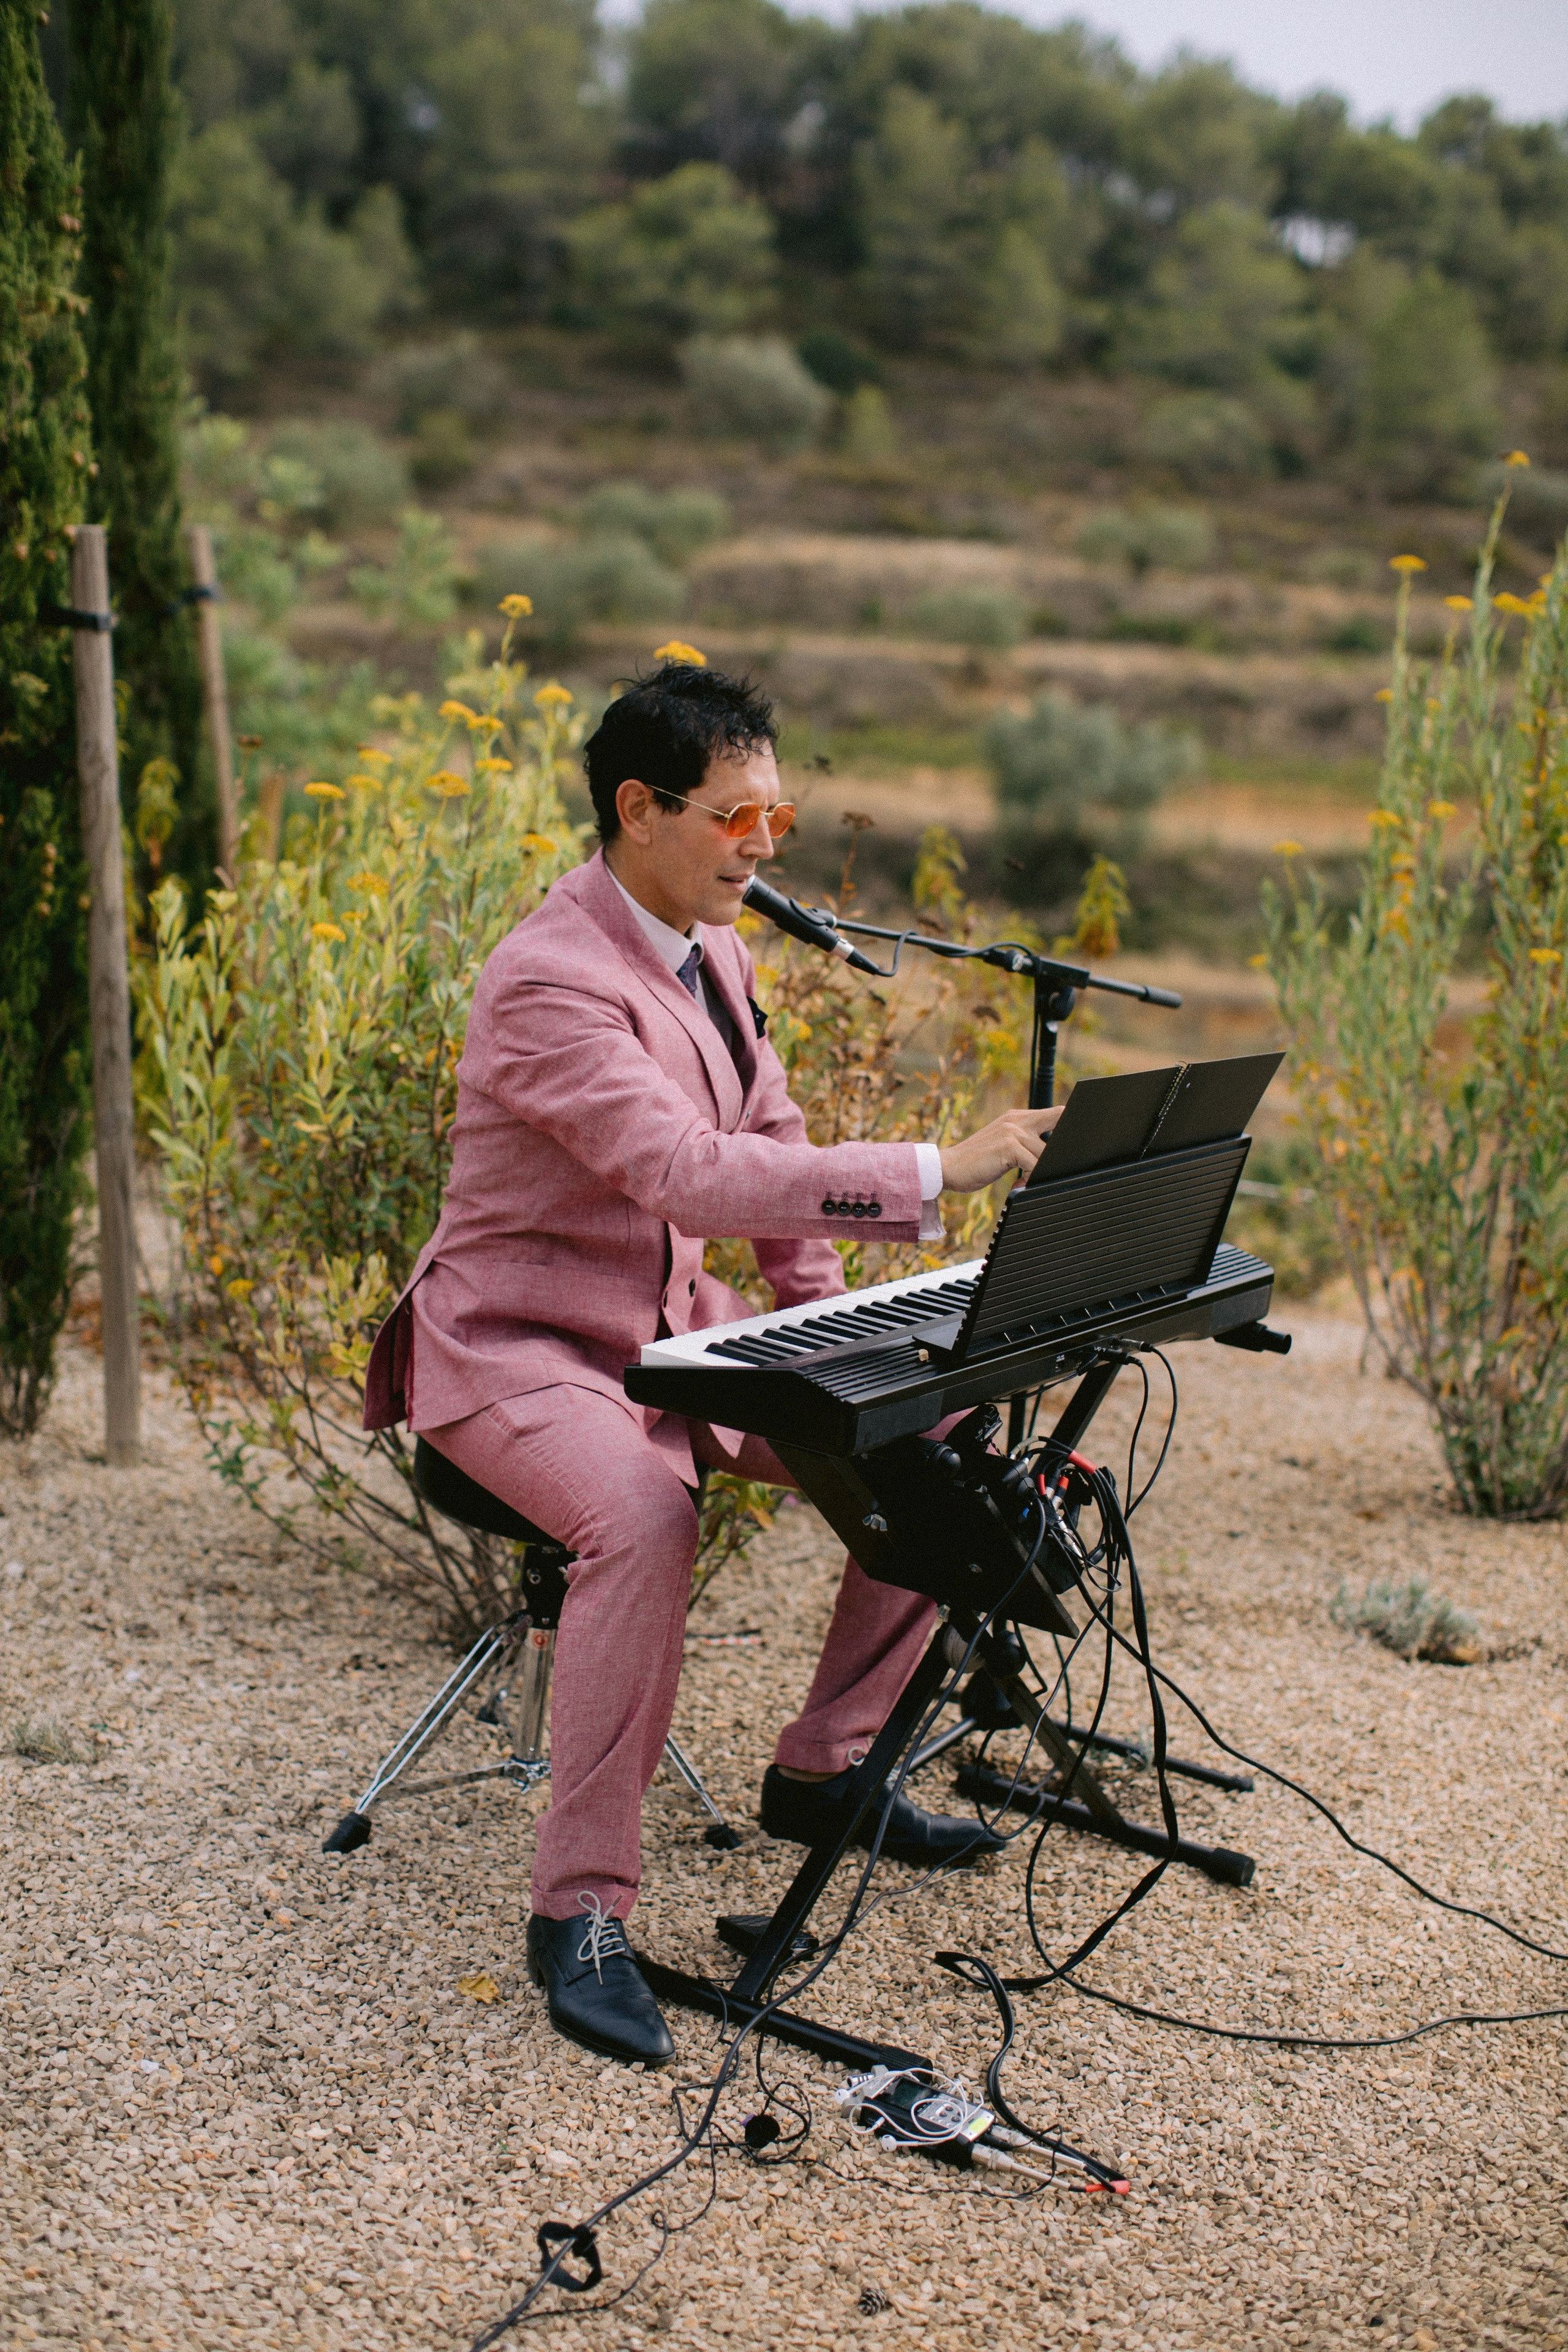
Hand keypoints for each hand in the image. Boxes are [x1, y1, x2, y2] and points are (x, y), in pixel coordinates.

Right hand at [939, 1105, 1061, 1192]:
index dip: (1072, 1125)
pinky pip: (1034, 1165)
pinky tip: (1016, 1184)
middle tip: (1049, 1172)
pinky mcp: (1008, 1145)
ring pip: (1045, 1155)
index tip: (1076, 1146)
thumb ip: (1026, 1144)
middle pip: (1058, 1134)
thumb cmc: (976, 1162)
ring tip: (1021, 1181)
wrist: (948, 1167)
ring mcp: (1012, 1131)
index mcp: (1017, 1117)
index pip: (1058, 1113)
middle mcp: (1016, 1119)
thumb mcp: (1004, 1146)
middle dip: (1058, 1158)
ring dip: (1038, 1173)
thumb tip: (1053, 1158)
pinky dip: (1029, 1179)